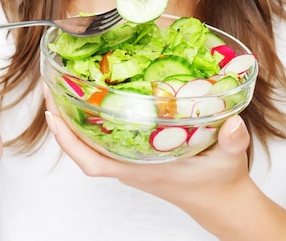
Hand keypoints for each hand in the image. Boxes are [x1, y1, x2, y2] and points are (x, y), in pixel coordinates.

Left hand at [43, 83, 251, 219]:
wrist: (223, 201)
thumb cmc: (220, 183)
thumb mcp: (229, 159)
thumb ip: (232, 140)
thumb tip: (233, 123)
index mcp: (143, 168)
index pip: (93, 163)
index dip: (68, 140)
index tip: (52, 113)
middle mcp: (131, 165)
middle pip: (84, 148)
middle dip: (63, 119)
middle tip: (52, 85)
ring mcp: (133, 162)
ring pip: (93, 143)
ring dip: (76, 118)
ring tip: (68, 86)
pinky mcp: (140, 156)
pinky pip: (107, 140)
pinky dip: (96, 121)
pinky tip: (99, 98)